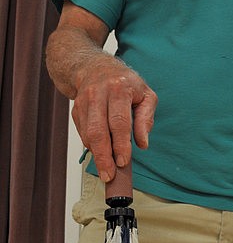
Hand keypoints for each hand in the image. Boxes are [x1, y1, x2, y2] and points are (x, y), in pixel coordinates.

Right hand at [71, 56, 156, 182]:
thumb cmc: (125, 83)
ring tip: (106, 171)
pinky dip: (91, 146)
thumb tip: (143, 143)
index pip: (119, 121)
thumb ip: (146, 119)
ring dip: (96, 155)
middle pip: (99, 130)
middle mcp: (98, 93)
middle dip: (104, 156)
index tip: (123, 161)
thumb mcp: (146, 95)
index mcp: (119, 88)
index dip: (120, 144)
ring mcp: (84, 101)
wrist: (94, 67)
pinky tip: (100, 154)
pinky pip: (82, 132)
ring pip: (88, 133)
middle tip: (109, 175)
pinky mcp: (76, 109)